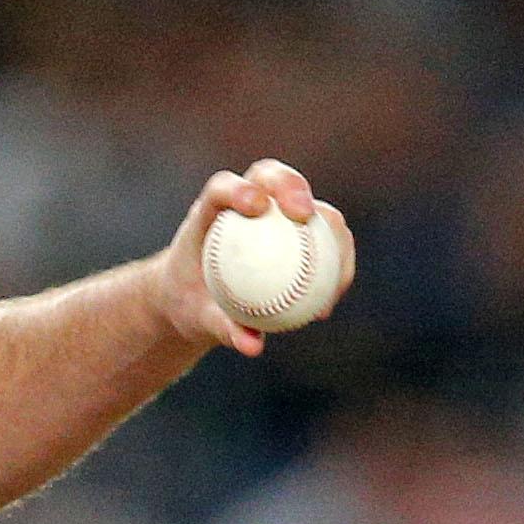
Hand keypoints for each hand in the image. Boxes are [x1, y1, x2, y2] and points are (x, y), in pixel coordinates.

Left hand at [154, 158, 354, 357]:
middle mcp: (245, 204)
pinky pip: (324, 242)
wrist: (197, 303)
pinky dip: (333, 264)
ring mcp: (275, 215)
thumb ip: (220, 327)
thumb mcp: (197, 321)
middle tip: (304, 214)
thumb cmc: (189, 306)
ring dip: (329, 228)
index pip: (223, 187)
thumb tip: (253, 346)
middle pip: (270, 177)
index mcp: (209, 213)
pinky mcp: (298, 232)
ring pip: (310, 206)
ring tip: (334, 270)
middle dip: (291, 185)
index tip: (257, 207)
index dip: (241, 188)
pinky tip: (332, 299)